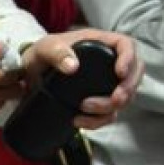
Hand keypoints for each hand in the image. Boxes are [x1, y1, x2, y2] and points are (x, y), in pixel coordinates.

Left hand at [21, 29, 144, 130]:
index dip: (129, 59)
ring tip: (85, 109)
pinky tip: (79, 121)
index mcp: (99, 43)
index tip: (120, 73)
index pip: (126, 45)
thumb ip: (56, 52)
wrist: (29, 75)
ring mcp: (104, 83)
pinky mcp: (97, 100)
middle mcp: (107, 62)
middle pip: (133, 74)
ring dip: (110, 108)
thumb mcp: (44, 49)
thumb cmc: (39, 55)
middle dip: (128, 89)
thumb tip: (73, 66)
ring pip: (123, 97)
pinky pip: (107, 114)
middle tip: (115, 100)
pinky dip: (98, 121)